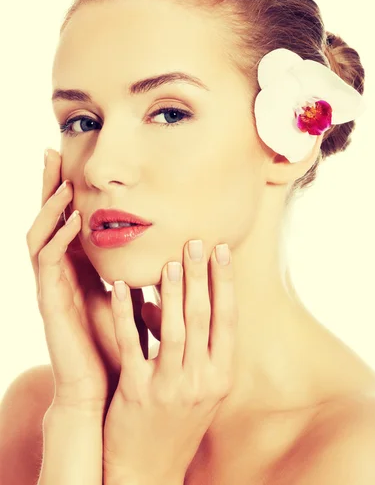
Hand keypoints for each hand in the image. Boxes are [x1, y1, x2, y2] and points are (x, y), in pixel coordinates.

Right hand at [26, 150, 152, 417]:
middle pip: (47, 219)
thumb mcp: (130, 302)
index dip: (66, 191)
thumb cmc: (118, 346)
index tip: (73, 159)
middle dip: (49, 185)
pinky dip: (58, 237)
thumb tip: (167, 255)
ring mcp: (52, 286)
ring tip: (61, 178)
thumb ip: (137, 277)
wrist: (103, 390)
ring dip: (49, 204)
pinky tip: (72, 219)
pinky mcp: (50, 302)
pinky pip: (47, 262)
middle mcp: (61, 273)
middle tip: (52, 151)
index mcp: (78, 271)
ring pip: (40, 234)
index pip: (67, 220)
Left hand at [103, 239, 237, 483]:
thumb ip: (193, 347)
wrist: (148, 470)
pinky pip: (132, 344)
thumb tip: (171, 301)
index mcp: (221, 376)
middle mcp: (201, 380)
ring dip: (172, 291)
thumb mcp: (198, 389)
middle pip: (203, 317)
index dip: (225, 282)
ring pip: (174, 328)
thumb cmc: (175, 423)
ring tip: (169, 259)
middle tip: (196, 241)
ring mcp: (170, 387)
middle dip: (200, 275)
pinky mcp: (138, 392)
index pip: (227, 319)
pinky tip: (120, 288)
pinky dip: (126, 313)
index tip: (221, 249)